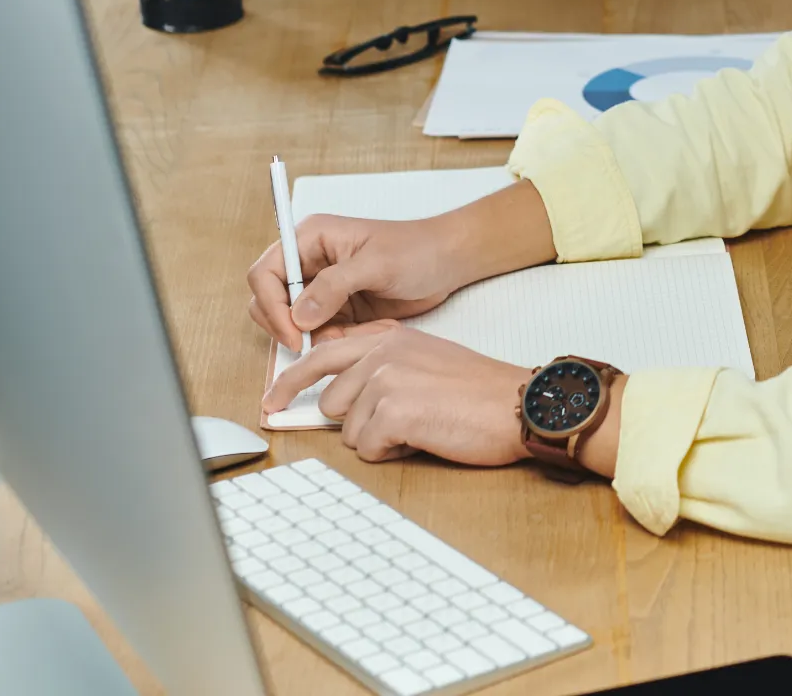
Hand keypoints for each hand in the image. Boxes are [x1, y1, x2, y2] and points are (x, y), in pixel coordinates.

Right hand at [247, 180, 557, 352]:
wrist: (447, 263)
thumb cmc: (416, 249)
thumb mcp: (376, 264)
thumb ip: (335, 286)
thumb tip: (300, 315)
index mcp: (310, 240)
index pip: (265, 273)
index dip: (271, 305)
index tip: (294, 333)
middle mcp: (309, 264)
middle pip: (269, 301)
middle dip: (288, 327)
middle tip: (314, 345)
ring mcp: (322, 289)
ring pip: (293, 324)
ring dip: (319, 337)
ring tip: (358, 332)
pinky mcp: (337, 310)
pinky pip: (321, 335)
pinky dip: (339, 342)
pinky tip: (371, 331)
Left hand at [263, 324, 533, 466]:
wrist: (520, 404)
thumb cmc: (480, 391)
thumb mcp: (427, 361)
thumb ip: (384, 368)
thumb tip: (343, 401)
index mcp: (388, 338)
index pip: (321, 354)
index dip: (291, 382)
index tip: (271, 401)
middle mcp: (380, 353)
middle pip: (330, 400)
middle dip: (356, 422)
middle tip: (391, 428)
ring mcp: (384, 379)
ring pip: (349, 429)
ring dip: (380, 438)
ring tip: (421, 426)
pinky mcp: (393, 411)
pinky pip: (368, 448)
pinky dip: (393, 453)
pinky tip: (423, 438)